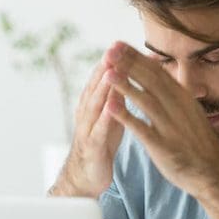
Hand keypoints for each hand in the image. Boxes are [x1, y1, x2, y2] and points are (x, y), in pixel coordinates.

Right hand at [50, 44, 125, 197]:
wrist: (86, 175)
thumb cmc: (102, 141)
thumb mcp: (112, 113)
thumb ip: (119, 92)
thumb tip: (132, 68)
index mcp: (95, 102)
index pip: (104, 77)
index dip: (114, 61)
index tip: (125, 43)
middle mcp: (88, 111)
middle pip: (97, 84)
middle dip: (106, 66)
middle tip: (115, 47)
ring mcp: (88, 128)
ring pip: (95, 103)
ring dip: (103, 85)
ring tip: (112, 69)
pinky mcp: (93, 146)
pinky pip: (99, 130)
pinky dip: (105, 117)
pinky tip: (112, 106)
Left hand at [104, 42, 218, 195]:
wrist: (212, 170)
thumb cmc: (196, 139)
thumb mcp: (188, 109)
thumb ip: (172, 91)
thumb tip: (160, 72)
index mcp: (181, 96)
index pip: (156, 70)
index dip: (136, 57)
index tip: (118, 44)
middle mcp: (176, 107)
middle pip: (150, 80)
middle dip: (129, 64)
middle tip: (109, 50)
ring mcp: (170, 126)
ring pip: (145, 101)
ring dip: (126, 85)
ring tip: (107, 72)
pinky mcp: (163, 146)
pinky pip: (142, 128)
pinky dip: (126, 117)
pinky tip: (111, 107)